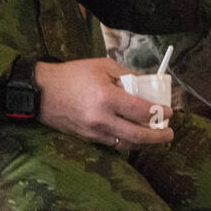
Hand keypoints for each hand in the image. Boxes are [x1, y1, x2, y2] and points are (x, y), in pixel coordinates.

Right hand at [35, 58, 172, 148]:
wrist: (41, 92)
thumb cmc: (71, 75)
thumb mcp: (102, 66)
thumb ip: (126, 75)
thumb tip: (144, 86)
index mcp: (107, 97)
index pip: (141, 111)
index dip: (159, 113)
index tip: (169, 112)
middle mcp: (102, 119)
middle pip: (138, 135)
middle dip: (159, 137)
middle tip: (170, 133)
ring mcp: (94, 132)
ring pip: (126, 144)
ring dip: (145, 143)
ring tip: (156, 137)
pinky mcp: (87, 138)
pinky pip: (113, 144)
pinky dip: (127, 142)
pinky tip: (136, 137)